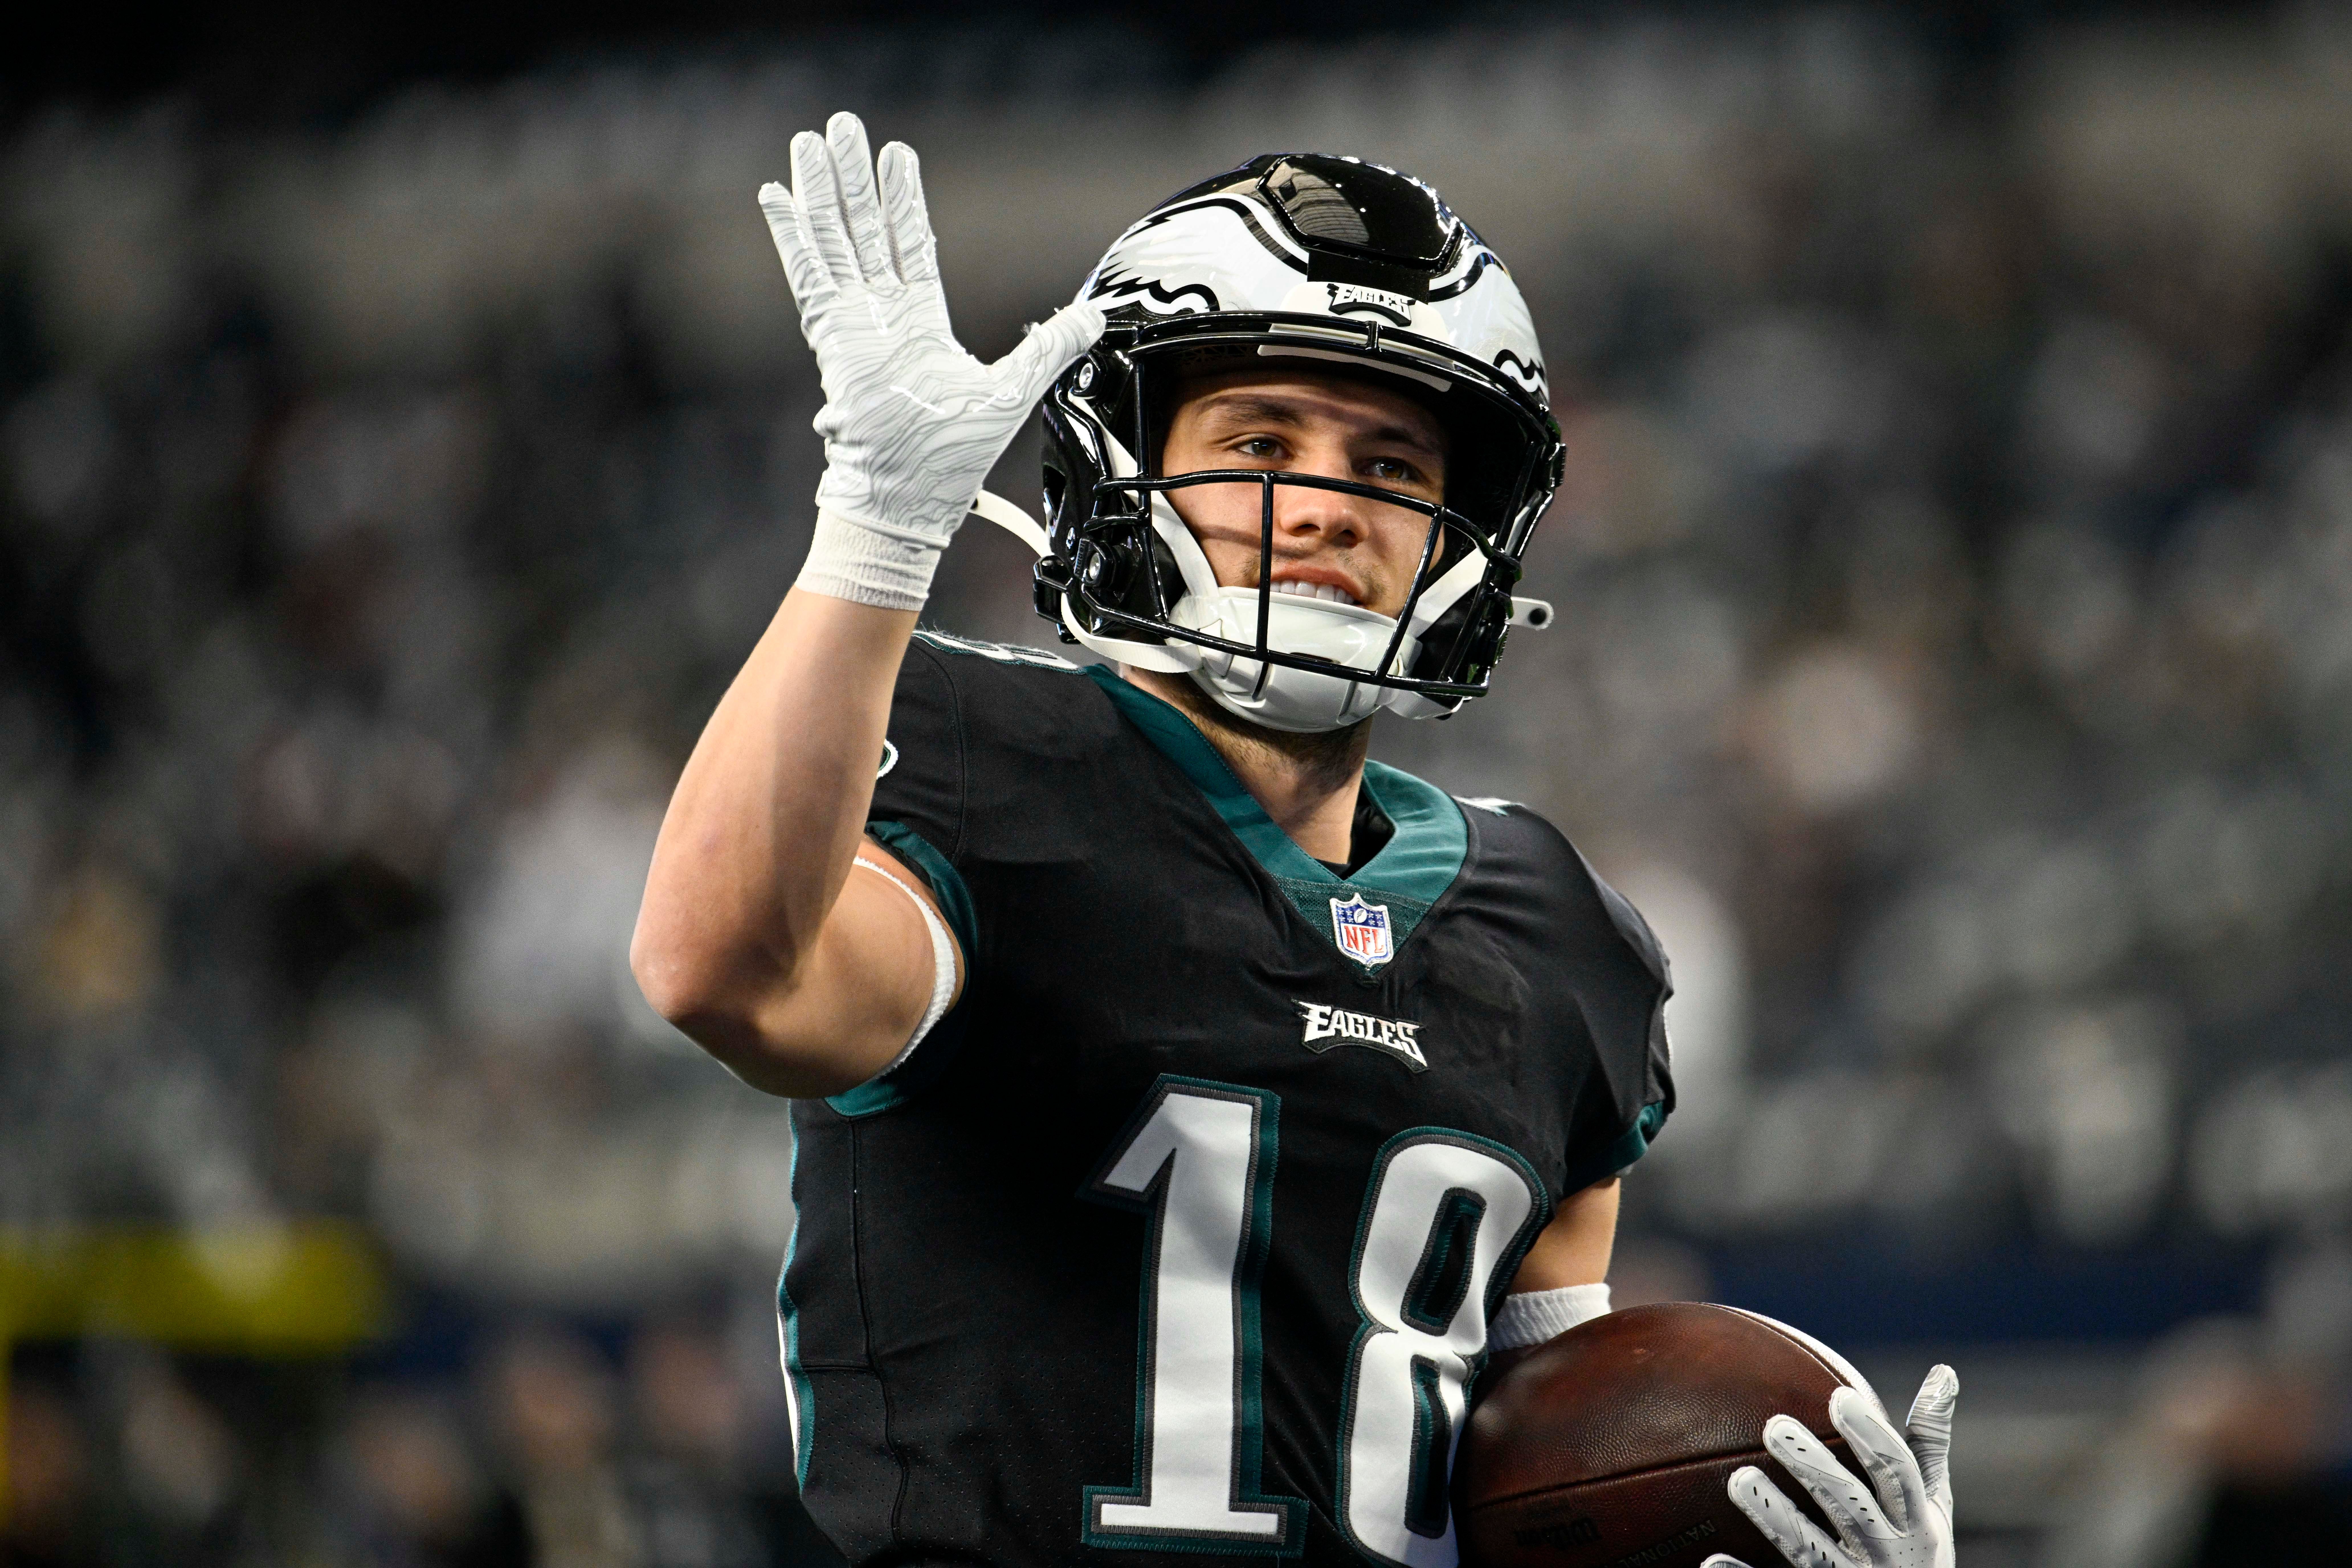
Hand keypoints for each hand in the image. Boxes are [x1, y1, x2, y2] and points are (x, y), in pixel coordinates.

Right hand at [760, 112, 1101, 601]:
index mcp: (919, 322)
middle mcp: (881, 315)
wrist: (910, 492)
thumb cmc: (952, 457)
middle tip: (844, 126)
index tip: (897, 155)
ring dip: (822, 191)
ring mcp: (852, 323)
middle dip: (855, 178)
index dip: (902, 199)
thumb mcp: (1014, 390)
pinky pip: (808, 275)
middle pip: (865, 229)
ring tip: (811, 140)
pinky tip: (776, 196)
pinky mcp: (831, 336)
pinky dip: (792, 236)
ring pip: (834, 240)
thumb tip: (1095, 316)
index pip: (908, 244)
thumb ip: (1051, 347)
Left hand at [1700, 1366, 1956, 1567]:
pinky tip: (1711, 1561)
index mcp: (1916, 1524)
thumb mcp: (1932, 1503)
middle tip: (1774, 1425)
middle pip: (1850, 1506)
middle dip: (1815, 1468)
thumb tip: (1943, 1371)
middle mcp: (1886, 1553)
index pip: (1897, 1473)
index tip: (1840, 1397)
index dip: (1872, 1437)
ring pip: (1808, 1548)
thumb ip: (1928, 1442)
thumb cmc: (1918, 1549)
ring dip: (1773, 1515)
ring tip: (1738, 1479)